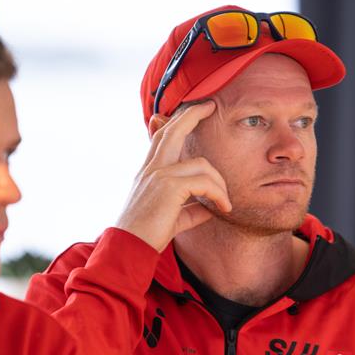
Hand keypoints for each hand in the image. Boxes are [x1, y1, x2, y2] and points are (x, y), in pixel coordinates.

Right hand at [116, 101, 231, 251]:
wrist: (129, 249)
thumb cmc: (148, 236)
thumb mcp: (173, 218)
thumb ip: (191, 209)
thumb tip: (211, 208)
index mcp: (149, 172)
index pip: (162, 137)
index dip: (178, 121)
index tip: (195, 111)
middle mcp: (152, 168)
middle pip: (173, 130)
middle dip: (193, 114)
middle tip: (211, 105)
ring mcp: (159, 175)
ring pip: (202, 164)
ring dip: (220, 184)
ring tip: (225, 203)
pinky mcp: (169, 187)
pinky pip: (204, 182)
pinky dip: (218, 194)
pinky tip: (223, 208)